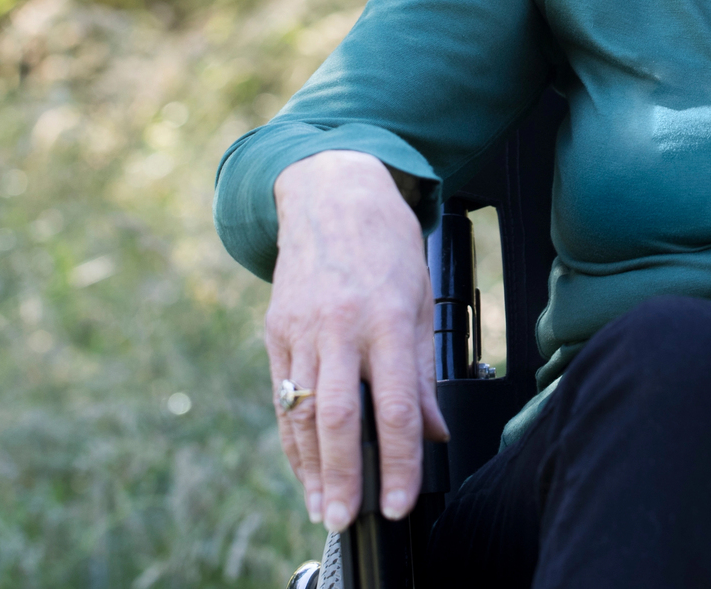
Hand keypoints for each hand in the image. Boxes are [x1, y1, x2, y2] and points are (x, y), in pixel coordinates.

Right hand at [266, 150, 447, 530]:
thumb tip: (434, 432)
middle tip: (348, 519)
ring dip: (311, 468)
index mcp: (385, 319)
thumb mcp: (417, 298)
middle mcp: (340, 327)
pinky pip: (283, 395)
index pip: (396, 406)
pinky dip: (292, 437)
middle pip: (340, 418)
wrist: (329, 191)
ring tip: (323, 508)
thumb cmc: (384, 242)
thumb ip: (422, 372)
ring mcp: (302, 330)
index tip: (400, 502)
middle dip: (344, 477)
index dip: (400, 461)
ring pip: (303, 412)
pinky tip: (302, 467)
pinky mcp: (276, 331)